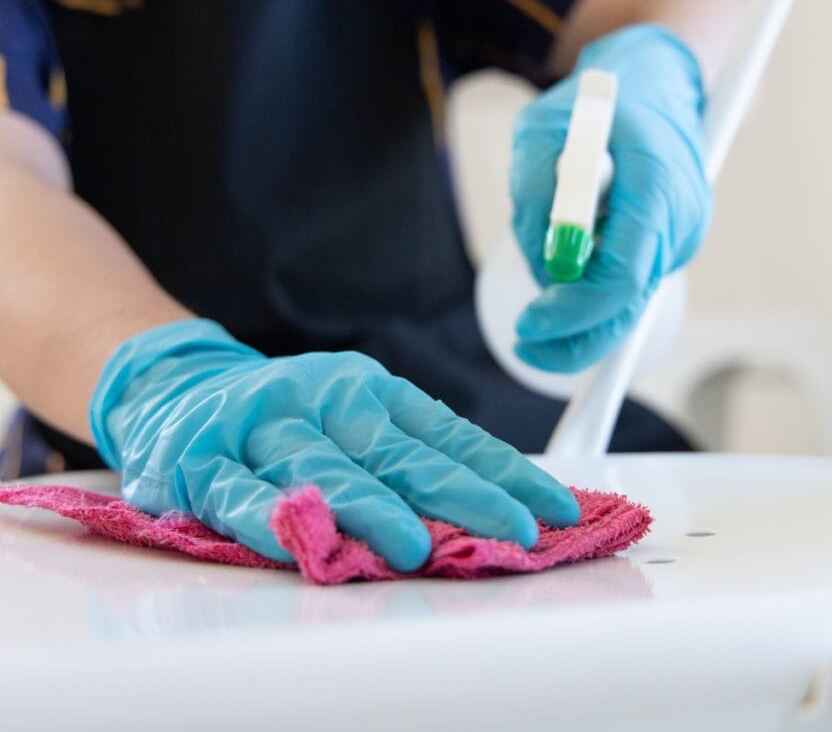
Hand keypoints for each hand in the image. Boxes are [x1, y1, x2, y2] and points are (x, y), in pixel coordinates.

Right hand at [90, 319, 579, 571]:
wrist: (175, 386)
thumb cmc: (287, 414)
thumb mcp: (354, 415)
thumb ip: (409, 458)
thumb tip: (494, 506)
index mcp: (369, 391)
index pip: (449, 436)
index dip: (504, 473)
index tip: (554, 509)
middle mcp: (322, 401)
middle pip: (399, 454)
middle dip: (462, 496)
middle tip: (511, 531)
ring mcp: (262, 427)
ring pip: (323, 469)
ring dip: (371, 507)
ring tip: (415, 547)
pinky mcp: (202, 459)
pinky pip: (237, 492)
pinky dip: (269, 516)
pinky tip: (301, 541)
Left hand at [511, 24, 711, 371]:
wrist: (657, 81)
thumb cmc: (597, 102)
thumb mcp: (542, 128)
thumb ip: (536, 191)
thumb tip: (545, 269)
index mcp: (656, 182)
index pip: (623, 274)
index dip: (574, 310)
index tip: (530, 325)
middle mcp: (681, 219)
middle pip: (629, 305)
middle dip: (575, 335)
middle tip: (525, 344)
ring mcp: (684, 237)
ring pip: (626, 299)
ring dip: (579, 301)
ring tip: (546, 243)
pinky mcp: (673, 246)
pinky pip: (629, 283)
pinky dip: (594, 286)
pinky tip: (576, 248)